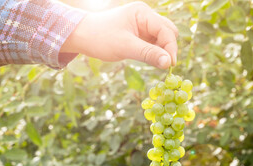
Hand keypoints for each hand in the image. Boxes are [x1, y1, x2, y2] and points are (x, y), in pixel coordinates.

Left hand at [61, 1, 177, 68]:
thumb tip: (168, 63)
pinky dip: (155, 52)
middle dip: (168, 48)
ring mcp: (143, 25)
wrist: (82, 36)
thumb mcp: (125, 47)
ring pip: (162, 38)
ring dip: (162, 51)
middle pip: (168, 32)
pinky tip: (150, 60)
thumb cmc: (100, 38)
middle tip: (165, 65)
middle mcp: (146, 16)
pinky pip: (154, 43)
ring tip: (156, 63)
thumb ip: (148, 54)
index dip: (171, 47)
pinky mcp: (139, 34)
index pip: (166, 30)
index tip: (170, 65)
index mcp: (143, 13)